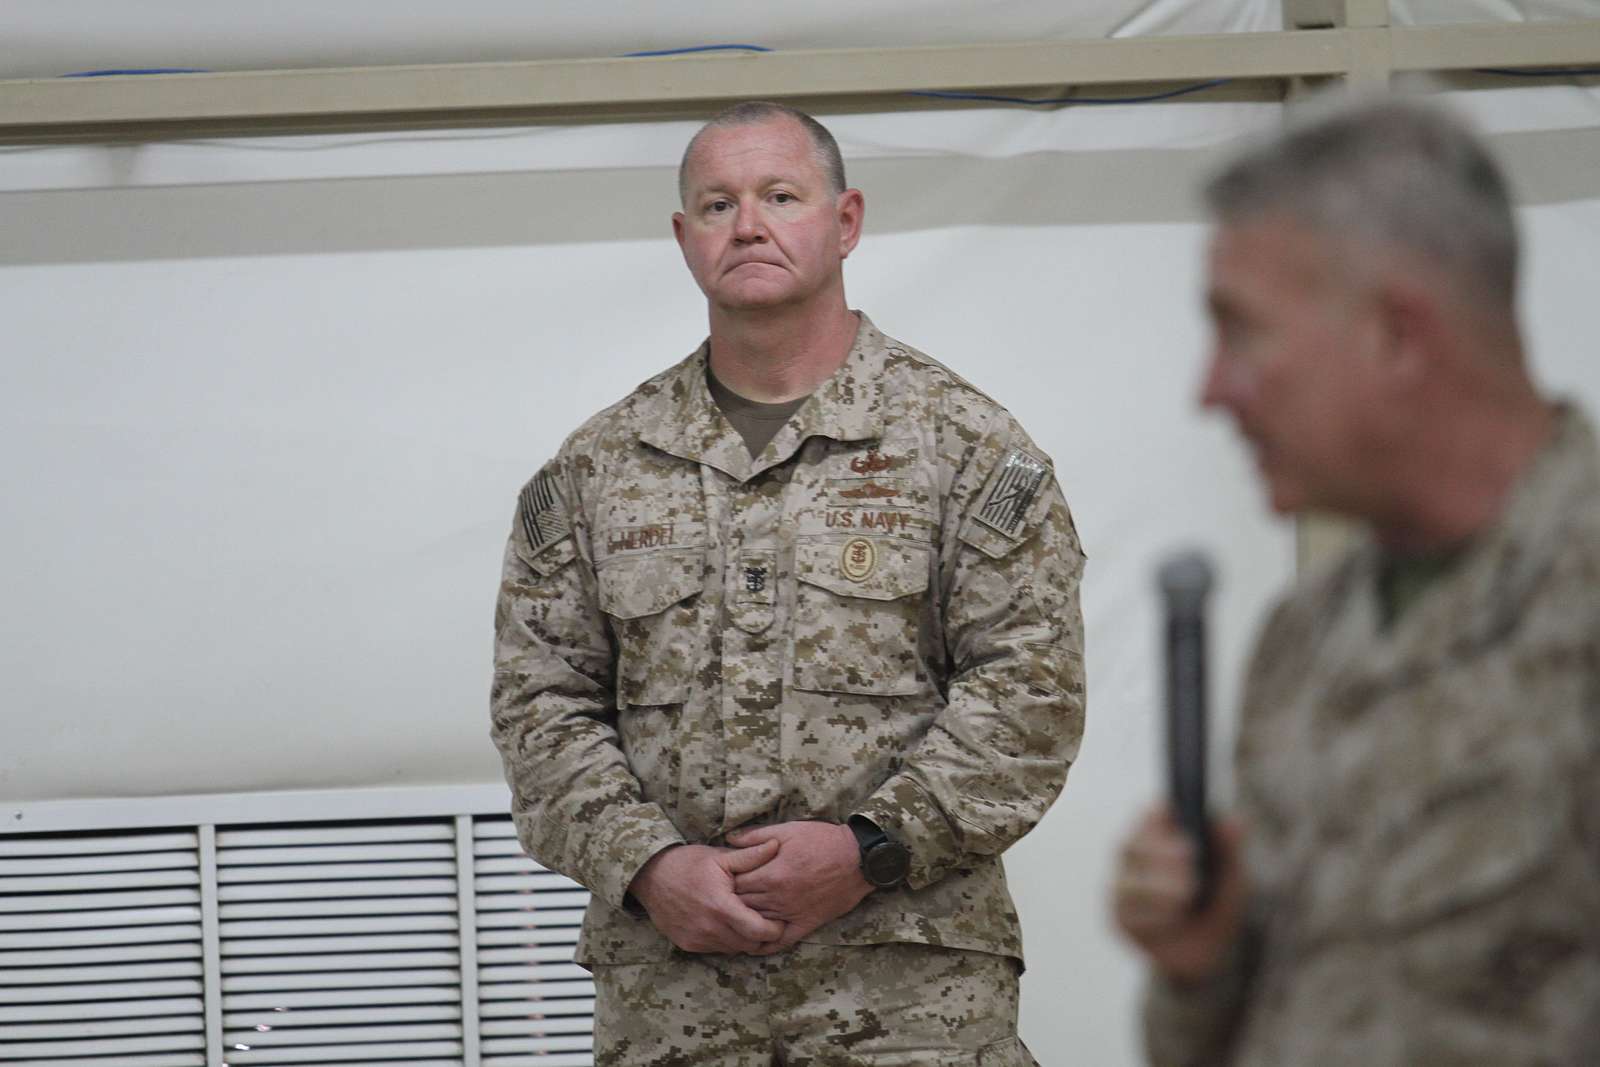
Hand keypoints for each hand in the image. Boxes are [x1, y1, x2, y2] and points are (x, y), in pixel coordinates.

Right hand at [627, 841, 784, 953]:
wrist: (650, 875)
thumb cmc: (688, 863)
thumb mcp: (720, 857)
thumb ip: (750, 856)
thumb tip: (776, 844)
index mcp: (721, 907)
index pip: (759, 932)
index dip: (774, 929)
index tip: (780, 919)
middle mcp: (709, 928)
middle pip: (749, 945)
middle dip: (761, 936)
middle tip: (767, 921)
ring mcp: (696, 939)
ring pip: (733, 949)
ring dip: (742, 939)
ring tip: (746, 920)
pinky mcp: (687, 944)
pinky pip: (715, 949)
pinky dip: (724, 940)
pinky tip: (725, 923)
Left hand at [726, 821, 872, 955]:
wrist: (857, 859)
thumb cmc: (822, 841)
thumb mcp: (787, 830)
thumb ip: (756, 836)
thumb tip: (729, 839)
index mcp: (770, 874)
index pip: (734, 884)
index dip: (723, 882)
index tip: (718, 880)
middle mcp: (777, 897)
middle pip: (741, 905)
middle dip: (728, 903)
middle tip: (718, 901)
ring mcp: (791, 913)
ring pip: (757, 924)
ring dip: (742, 923)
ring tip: (729, 921)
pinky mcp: (806, 923)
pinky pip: (781, 941)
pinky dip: (765, 944)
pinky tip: (753, 944)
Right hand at [1111, 804, 1246, 983]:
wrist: (1212, 954)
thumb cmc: (1217, 905)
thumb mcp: (1232, 877)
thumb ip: (1231, 850)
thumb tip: (1235, 822)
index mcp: (1159, 838)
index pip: (1149, 816)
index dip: (1159, 816)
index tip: (1176, 817)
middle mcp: (1134, 859)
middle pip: (1132, 845)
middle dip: (1161, 852)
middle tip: (1190, 856)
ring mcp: (1123, 889)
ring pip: (1130, 881)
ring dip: (1160, 887)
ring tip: (1186, 895)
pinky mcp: (1120, 918)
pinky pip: (1131, 914)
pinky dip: (1155, 916)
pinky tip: (1174, 919)